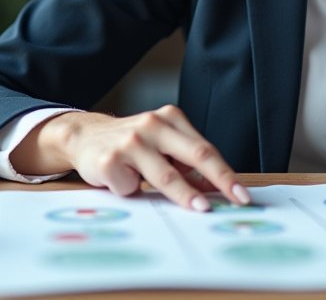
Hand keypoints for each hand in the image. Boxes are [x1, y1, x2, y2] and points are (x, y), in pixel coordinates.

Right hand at [11, 105, 250, 211]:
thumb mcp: (161, 147)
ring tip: (199, 209)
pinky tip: (122, 183)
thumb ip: (185, 163)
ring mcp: (131, 140)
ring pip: (166, 174)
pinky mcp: (109, 158)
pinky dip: (133, 191)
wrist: (84, 136)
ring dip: (185, 195)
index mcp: (170, 118)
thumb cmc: (131, 145)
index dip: (225, 173)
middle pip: (195, 154)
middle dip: (219, 179)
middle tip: (235, 199)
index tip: (241, 194)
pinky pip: (131, 186)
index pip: (205, 149)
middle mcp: (152, 124)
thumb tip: (214, 189)